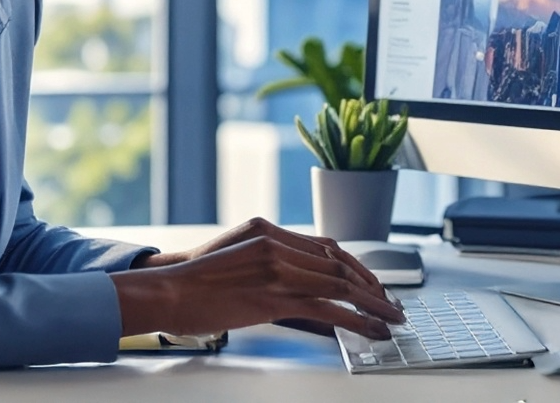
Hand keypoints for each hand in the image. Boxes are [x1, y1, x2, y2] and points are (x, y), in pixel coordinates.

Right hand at [113, 217, 403, 340]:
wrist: (169, 290)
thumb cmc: (197, 278)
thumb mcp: (236, 253)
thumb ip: (269, 257)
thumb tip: (301, 277)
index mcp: (267, 229)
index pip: (325, 244)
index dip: (354, 265)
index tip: (371, 282)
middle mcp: (276, 243)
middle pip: (338, 262)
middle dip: (371, 284)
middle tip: (390, 303)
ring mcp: (276, 269)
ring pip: (338, 283)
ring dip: (371, 302)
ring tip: (390, 318)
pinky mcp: (273, 298)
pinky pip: (325, 308)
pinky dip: (353, 319)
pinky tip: (368, 329)